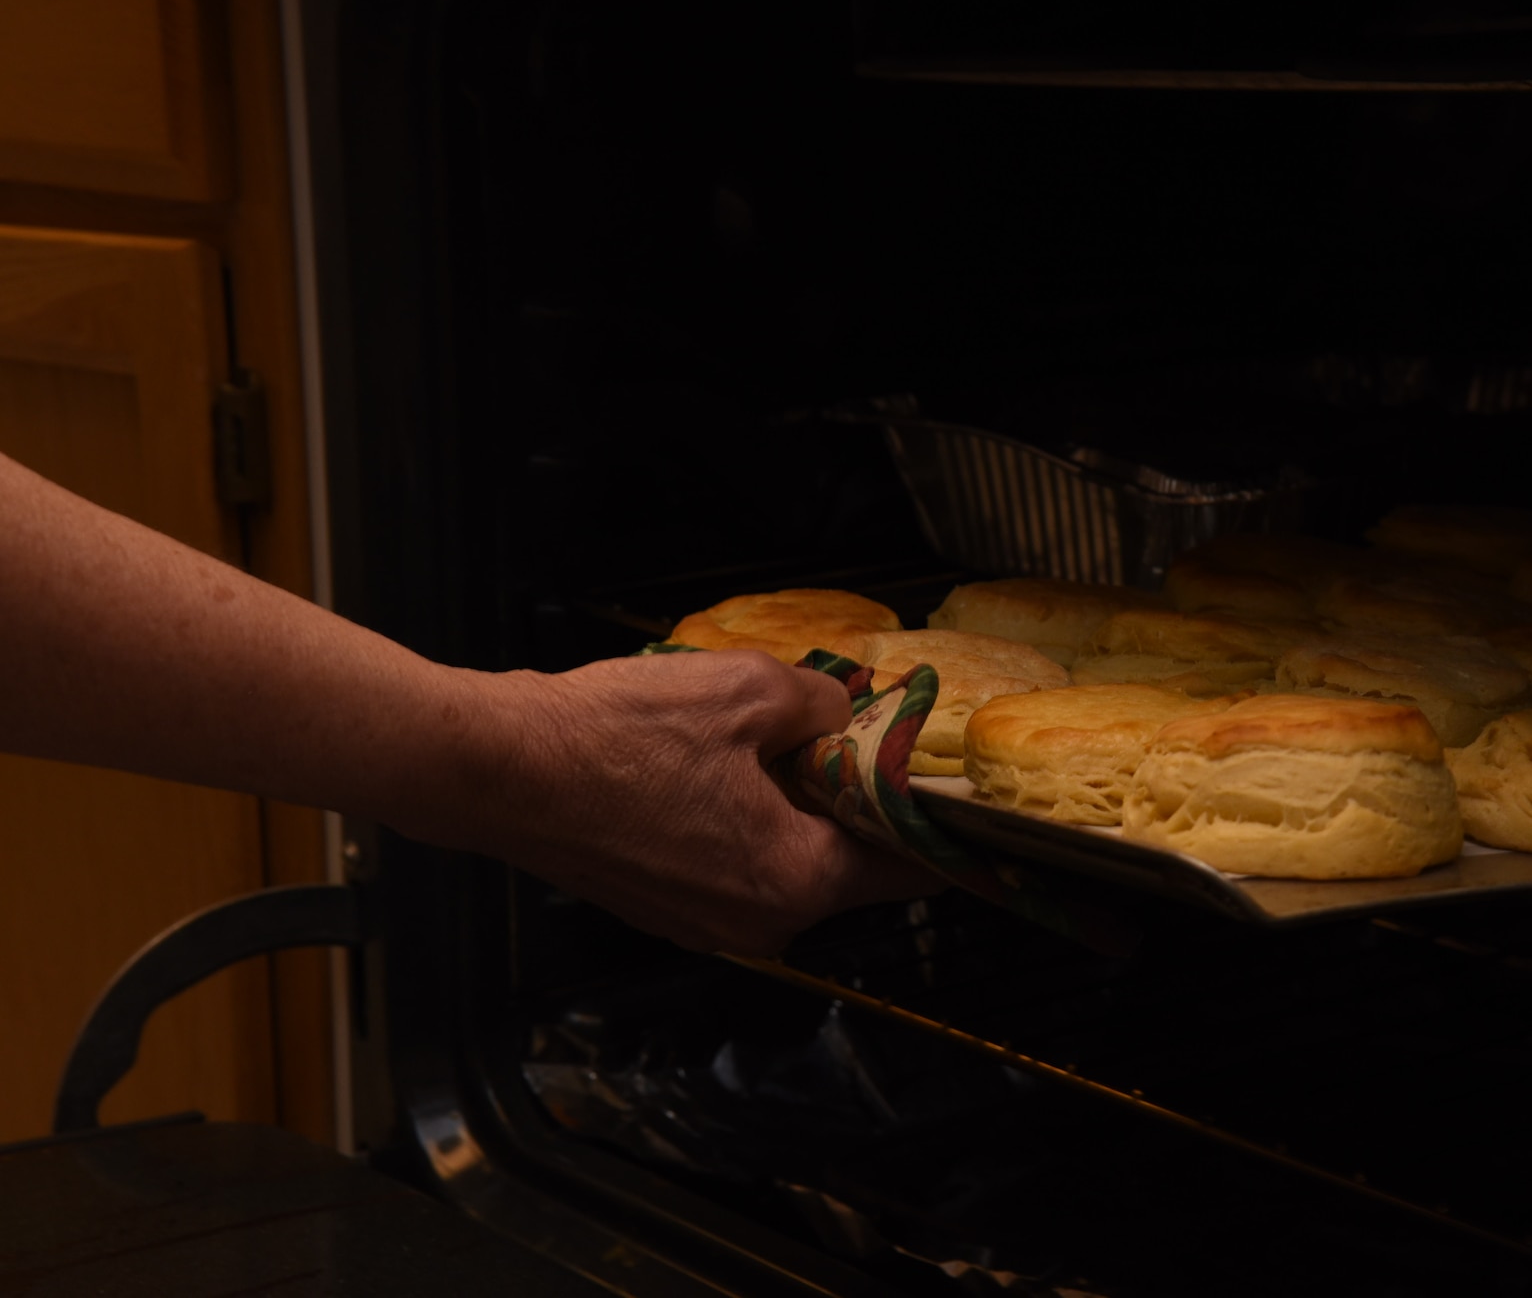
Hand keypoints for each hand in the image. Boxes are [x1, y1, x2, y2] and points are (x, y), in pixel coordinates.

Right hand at [396, 650, 941, 955]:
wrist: (493, 769)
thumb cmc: (606, 742)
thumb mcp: (745, 689)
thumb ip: (820, 700)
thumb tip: (845, 705)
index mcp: (794, 881)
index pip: (908, 870)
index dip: (937, 827)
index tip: (959, 804)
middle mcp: (756, 920)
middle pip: (845, 862)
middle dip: (854, 798)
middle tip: (853, 735)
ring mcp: (704, 920)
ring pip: (785, 858)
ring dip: (794, 804)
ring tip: (775, 736)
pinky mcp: (662, 902)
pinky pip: (732, 860)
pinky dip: (743, 816)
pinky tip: (719, 760)